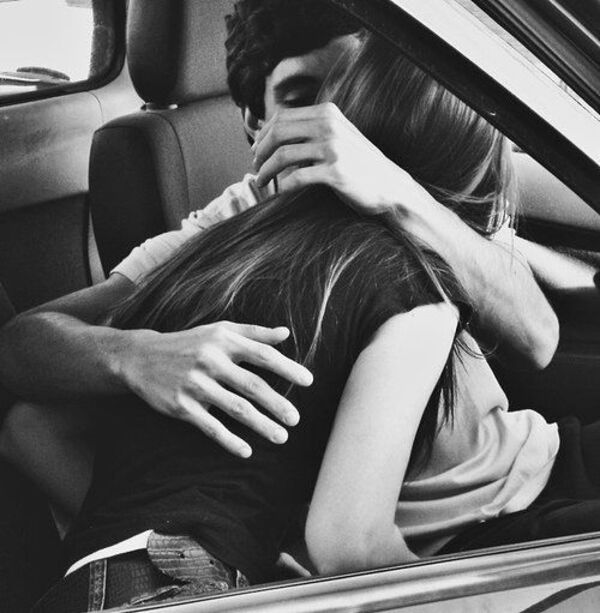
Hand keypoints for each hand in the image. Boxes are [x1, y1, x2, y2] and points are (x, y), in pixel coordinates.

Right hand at [118, 322, 312, 457]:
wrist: (141, 357)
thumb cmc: (189, 343)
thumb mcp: (219, 331)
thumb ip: (254, 332)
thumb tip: (286, 333)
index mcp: (223, 341)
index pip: (262, 354)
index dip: (287, 368)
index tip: (308, 382)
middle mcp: (211, 361)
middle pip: (252, 385)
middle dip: (276, 404)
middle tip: (295, 419)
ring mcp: (195, 385)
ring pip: (235, 409)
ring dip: (261, 425)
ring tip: (281, 437)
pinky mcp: (181, 406)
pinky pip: (210, 426)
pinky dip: (229, 440)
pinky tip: (246, 451)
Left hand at [252, 102, 433, 215]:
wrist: (390, 186)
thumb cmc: (359, 165)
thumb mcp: (338, 135)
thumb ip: (313, 129)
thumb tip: (274, 132)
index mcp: (327, 113)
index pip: (281, 117)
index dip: (263, 134)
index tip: (257, 150)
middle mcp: (329, 126)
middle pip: (278, 133)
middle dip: (260, 151)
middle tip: (255, 166)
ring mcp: (333, 149)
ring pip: (283, 155)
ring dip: (266, 170)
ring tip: (261, 181)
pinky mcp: (335, 173)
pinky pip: (297, 177)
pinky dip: (283, 186)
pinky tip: (279, 192)